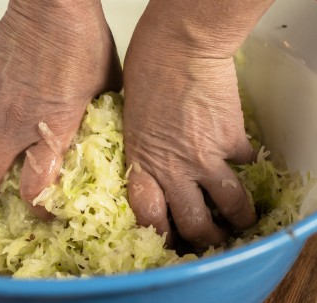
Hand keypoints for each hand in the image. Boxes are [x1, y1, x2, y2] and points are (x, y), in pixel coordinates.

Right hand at [0, 0, 121, 216]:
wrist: (54, 8)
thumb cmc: (84, 44)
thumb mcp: (107, 88)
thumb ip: (101, 116)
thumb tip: (105, 127)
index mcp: (49, 133)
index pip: (33, 189)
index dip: (35, 207)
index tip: (40, 208)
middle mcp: (13, 126)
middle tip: (3, 179)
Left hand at [123, 0, 271, 247]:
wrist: (178, 47)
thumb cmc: (144, 75)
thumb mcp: (131, 122)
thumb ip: (145, 151)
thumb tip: (159, 165)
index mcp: (142, 163)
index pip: (150, 216)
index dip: (163, 235)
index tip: (171, 240)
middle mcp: (173, 170)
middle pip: (194, 223)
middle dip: (206, 238)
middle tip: (212, 237)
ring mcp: (206, 158)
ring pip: (230, 205)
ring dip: (239, 216)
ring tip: (242, 218)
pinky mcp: (232, 140)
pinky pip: (245, 162)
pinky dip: (245, 163)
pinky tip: (241, 160)